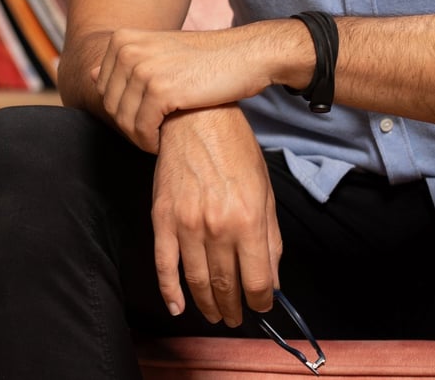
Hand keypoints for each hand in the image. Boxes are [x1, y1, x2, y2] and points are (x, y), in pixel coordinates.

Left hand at [92, 27, 270, 151]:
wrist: (245, 55)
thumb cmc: (206, 58)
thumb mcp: (161, 51)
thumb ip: (126, 63)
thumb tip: (89, 73)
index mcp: (122, 39)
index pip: (103, 89)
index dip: (124, 109)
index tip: (148, 116)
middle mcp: (127, 50)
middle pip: (111, 106)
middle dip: (131, 126)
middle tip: (155, 132)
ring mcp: (142, 68)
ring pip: (124, 121)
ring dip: (141, 137)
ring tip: (161, 137)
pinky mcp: (160, 90)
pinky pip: (142, 130)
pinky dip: (152, 142)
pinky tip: (166, 141)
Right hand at [152, 106, 281, 324]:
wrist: (197, 118)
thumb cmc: (236, 148)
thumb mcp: (264, 188)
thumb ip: (270, 236)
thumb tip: (272, 277)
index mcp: (248, 219)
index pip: (256, 280)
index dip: (261, 300)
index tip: (262, 306)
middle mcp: (217, 226)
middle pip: (225, 286)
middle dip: (233, 308)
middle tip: (235, 317)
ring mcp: (186, 224)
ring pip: (196, 282)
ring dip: (207, 305)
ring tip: (215, 314)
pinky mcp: (162, 219)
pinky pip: (164, 265)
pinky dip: (170, 291)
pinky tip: (179, 306)